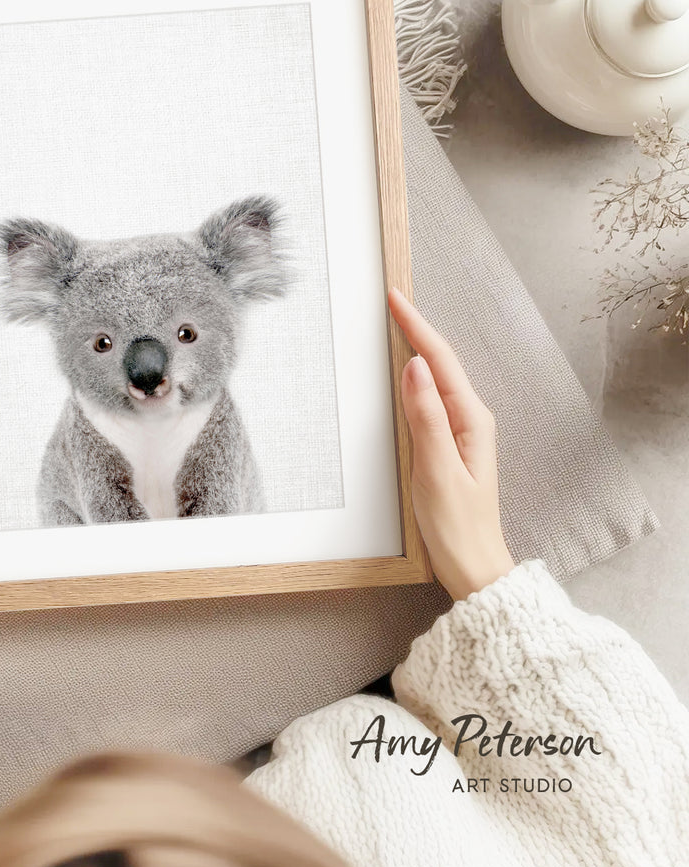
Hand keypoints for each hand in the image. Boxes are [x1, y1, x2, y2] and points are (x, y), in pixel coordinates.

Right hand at [388, 288, 513, 601]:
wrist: (474, 567)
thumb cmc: (457, 527)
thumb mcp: (437, 470)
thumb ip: (426, 418)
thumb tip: (416, 368)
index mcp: (470, 420)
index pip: (440, 361)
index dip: (416, 327)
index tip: (395, 298)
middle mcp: (470, 419)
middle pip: (440, 361)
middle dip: (416, 328)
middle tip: (392, 300)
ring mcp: (461, 431)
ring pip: (436, 377)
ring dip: (417, 347)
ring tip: (397, 323)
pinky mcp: (449, 444)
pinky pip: (431, 398)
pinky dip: (416, 376)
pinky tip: (405, 371)